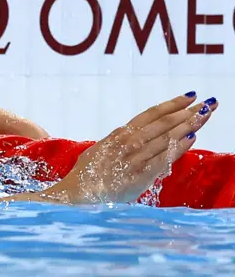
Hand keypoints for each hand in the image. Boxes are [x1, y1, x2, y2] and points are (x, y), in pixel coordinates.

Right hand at [46, 92, 217, 203]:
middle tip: (208, 103)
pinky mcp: (141, 175)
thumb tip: (128, 136)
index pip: (151, 114)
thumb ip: (116, 143)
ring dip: (189, 124)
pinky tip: (192, 137)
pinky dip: (179, 146)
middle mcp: (129, 142)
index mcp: (119, 134)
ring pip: (167, 136)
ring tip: (205, 115)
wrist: (79, 192)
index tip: (189, 96)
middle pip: (164, 123)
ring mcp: (136, 157)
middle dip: (188, 111)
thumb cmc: (86, 173)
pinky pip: (164, 157)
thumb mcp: (100, 150)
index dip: (172, 104)